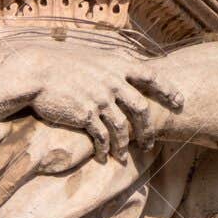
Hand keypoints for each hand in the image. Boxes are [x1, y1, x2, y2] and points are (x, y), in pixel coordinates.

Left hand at [0, 117, 93, 208]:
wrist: (87, 127)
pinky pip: (18, 174)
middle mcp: (21, 128)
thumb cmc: (58, 128)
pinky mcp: (43, 155)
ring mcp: (31, 142)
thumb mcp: (37, 124)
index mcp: (17, 119)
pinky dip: (3, 188)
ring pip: (3, 163)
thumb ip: (18, 132)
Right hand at [15, 41, 183, 161]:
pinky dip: (104, 150)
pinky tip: (104, 157)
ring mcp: (100, 99)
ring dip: (125, 145)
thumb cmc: (62, 66)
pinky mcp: (85, 115)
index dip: (168, 89)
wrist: (37, 72)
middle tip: (149, 143)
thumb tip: (122, 76)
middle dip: (148, 129)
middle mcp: (112, 82)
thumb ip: (110, 69)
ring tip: (123, 156)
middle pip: (141, 109)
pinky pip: (102, 137)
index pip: (151, 75)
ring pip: (122, 128)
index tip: (180, 101)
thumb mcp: (92, 59)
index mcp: (116, 65)